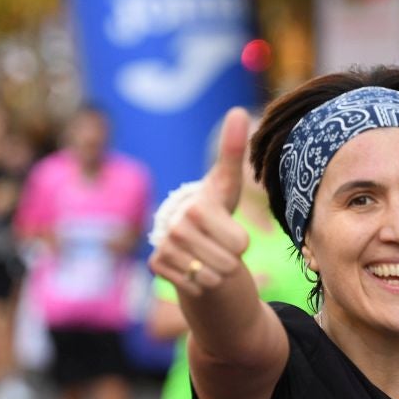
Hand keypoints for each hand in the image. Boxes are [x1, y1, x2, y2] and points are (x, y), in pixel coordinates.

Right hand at [148, 108, 250, 296]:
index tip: (227, 229)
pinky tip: (191, 265)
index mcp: (198, 206)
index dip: (241, 242)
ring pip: (212, 279)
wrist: (185, 233)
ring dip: (215, 272)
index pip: (242, 244)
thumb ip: (233, 151)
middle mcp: (177, 227)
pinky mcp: (155, 266)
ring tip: (206, 254)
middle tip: (216, 244)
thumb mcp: (227, 183)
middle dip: (229, 258)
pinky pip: (194, 288)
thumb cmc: (214, 207)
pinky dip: (198, 283)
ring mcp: (164, 247)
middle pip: (229, 264)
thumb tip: (239, 110)